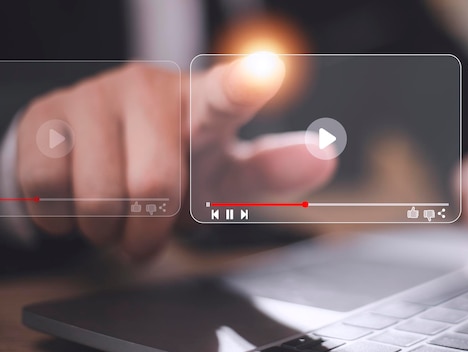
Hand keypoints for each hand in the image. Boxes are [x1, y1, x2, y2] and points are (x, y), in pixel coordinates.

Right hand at [17, 56, 335, 259]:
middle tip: (150, 225)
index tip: (266, 72)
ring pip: (97, 197)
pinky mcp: (45, 115)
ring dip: (107, 229)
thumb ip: (272, 171)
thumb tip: (323, 156)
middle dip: (149, 231)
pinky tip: (76, 197)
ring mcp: (94, 96)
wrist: (101, 158)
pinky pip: (49, 190)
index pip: (227, 95)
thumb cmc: (177, 167)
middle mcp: (149, 89)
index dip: (244, 87)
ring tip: (116, 213)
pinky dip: (64, 218)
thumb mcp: (226, 177)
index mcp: (203, 104)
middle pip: (154, 187)